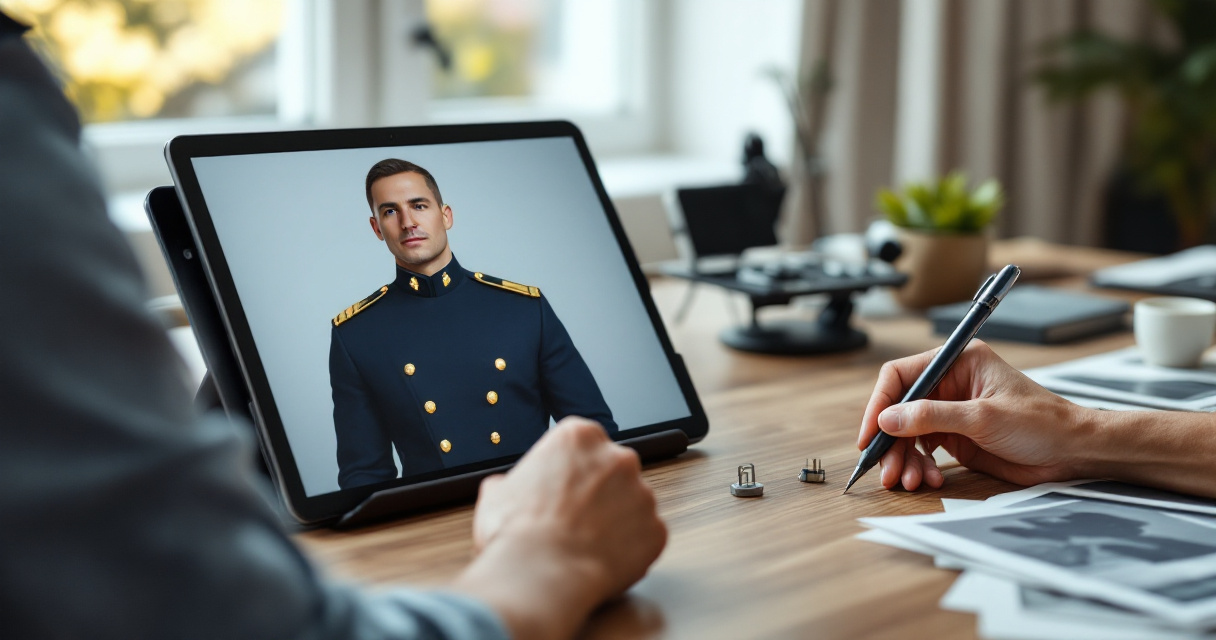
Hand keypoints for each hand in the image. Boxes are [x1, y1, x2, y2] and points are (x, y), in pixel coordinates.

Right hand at [451, 417, 666, 639]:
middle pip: (613, 471)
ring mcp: (643, 494)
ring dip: (616, 520)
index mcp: (580, 437)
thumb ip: (513, 481)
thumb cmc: (517, 533)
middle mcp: (619, 457)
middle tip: (575, 519)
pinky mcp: (656, 529)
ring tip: (585, 544)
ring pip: (632, 504)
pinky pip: (645, 537)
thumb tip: (504, 487)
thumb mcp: (497, 494)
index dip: (571, 472)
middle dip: (599, 493)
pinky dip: (630, 549)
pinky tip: (602, 560)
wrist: (540, 574)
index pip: (584, 446)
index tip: (563, 491)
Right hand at [857, 340, 1089, 490]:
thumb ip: (932, 417)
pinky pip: (922, 450)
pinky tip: (929, 478)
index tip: (871, 433)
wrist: (1074, 452)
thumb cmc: (1042, 423)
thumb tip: (888, 419)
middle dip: (891, 441)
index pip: (901, 375)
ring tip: (910, 480)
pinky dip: (919, 466)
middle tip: (887, 470)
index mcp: (957, 362)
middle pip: (899, 409)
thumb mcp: (984, 417)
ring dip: (903, 459)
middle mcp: (950, 384)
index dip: (880, 404)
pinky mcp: (955, 437)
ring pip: (907, 433)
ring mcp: (951, 411)